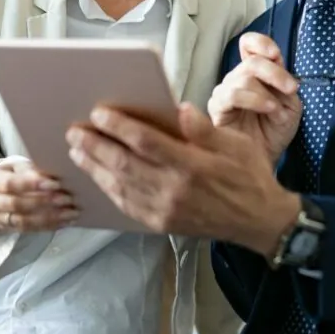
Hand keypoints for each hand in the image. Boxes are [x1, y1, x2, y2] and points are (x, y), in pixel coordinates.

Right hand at [0, 161, 79, 231]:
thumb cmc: (14, 172)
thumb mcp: (19, 165)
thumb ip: (32, 169)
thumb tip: (52, 176)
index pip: (9, 184)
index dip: (32, 185)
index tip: (56, 184)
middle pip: (15, 205)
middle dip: (43, 202)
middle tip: (67, 199)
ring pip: (22, 221)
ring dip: (49, 217)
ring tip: (71, 212)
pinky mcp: (7, 229)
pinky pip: (29, 230)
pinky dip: (49, 225)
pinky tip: (66, 221)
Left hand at [67, 103, 300, 256]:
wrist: (259, 221)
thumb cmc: (249, 176)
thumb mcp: (236, 144)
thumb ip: (203, 129)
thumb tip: (178, 109)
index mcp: (193, 165)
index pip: (145, 141)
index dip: (118, 126)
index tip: (99, 112)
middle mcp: (174, 190)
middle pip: (124, 164)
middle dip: (95, 145)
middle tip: (74, 130)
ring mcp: (165, 210)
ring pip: (120, 186)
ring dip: (95, 167)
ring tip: (77, 151)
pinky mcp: (162, 224)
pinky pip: (127, 206)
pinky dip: (109, 190)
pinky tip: (99, 177)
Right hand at [208, 32, 301, 163]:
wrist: (267, 158)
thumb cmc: (276, 130)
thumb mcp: (290, 103)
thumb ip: (284, 81)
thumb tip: (276, 62)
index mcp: (256, 73)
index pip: (249, 44)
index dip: (260, 43)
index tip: (276, 54)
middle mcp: (237, 78)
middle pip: (251, 61)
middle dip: (275, 73)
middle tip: (291, 88)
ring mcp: (225, 92)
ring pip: (243, 78)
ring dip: (266, 93)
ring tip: (277, 110)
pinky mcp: (217, 108)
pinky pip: (231, 95)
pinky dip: (254, 100)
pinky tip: (267, 110)